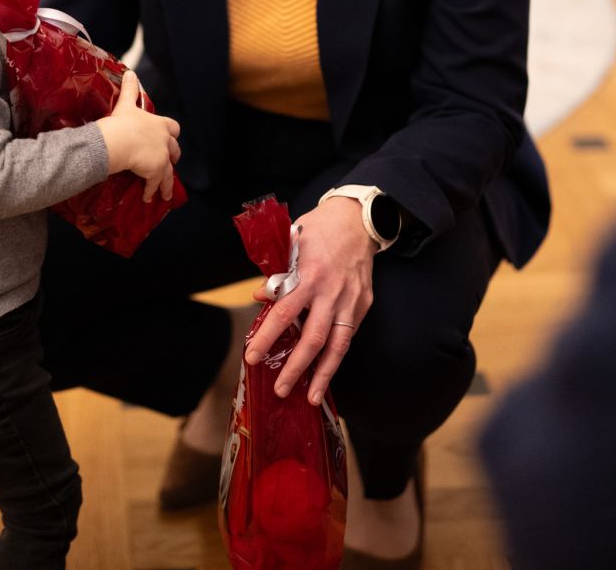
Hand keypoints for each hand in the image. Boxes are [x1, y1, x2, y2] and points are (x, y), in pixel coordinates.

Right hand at [97, 70, 181, 197]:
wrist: (118, 141)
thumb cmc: (121, 122)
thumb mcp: (126, 104)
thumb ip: (130, 89)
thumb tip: (129, 72)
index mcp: (160, 124)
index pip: (173, 128)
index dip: (171, 134)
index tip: (169, 138)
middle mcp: (165, 141)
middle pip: (175, 150)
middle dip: (172, 157)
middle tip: (168, 164)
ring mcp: (162, 157)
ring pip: (168, 172)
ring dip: (166, 182)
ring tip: (164, 193)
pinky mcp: (156, 172)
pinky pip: (155, 184)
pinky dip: (152, 191)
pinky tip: (148, 197)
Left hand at [245, 198, 375, 406]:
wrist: (358, 219)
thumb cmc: (319, 229)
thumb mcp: (291, 243)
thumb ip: (276, 273)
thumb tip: (259, 298)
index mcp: (309, 275)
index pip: (284, 314)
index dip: (267, 338)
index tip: (252, 357)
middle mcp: (331, 292)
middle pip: (313, 338)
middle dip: (296, 368)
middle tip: (281, 389)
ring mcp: (351, 300)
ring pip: (338, 345)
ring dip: (324, 374)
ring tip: (311, 396)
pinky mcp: (363, 303)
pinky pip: (348, 335)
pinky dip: (337, 356)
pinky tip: (326, 372)